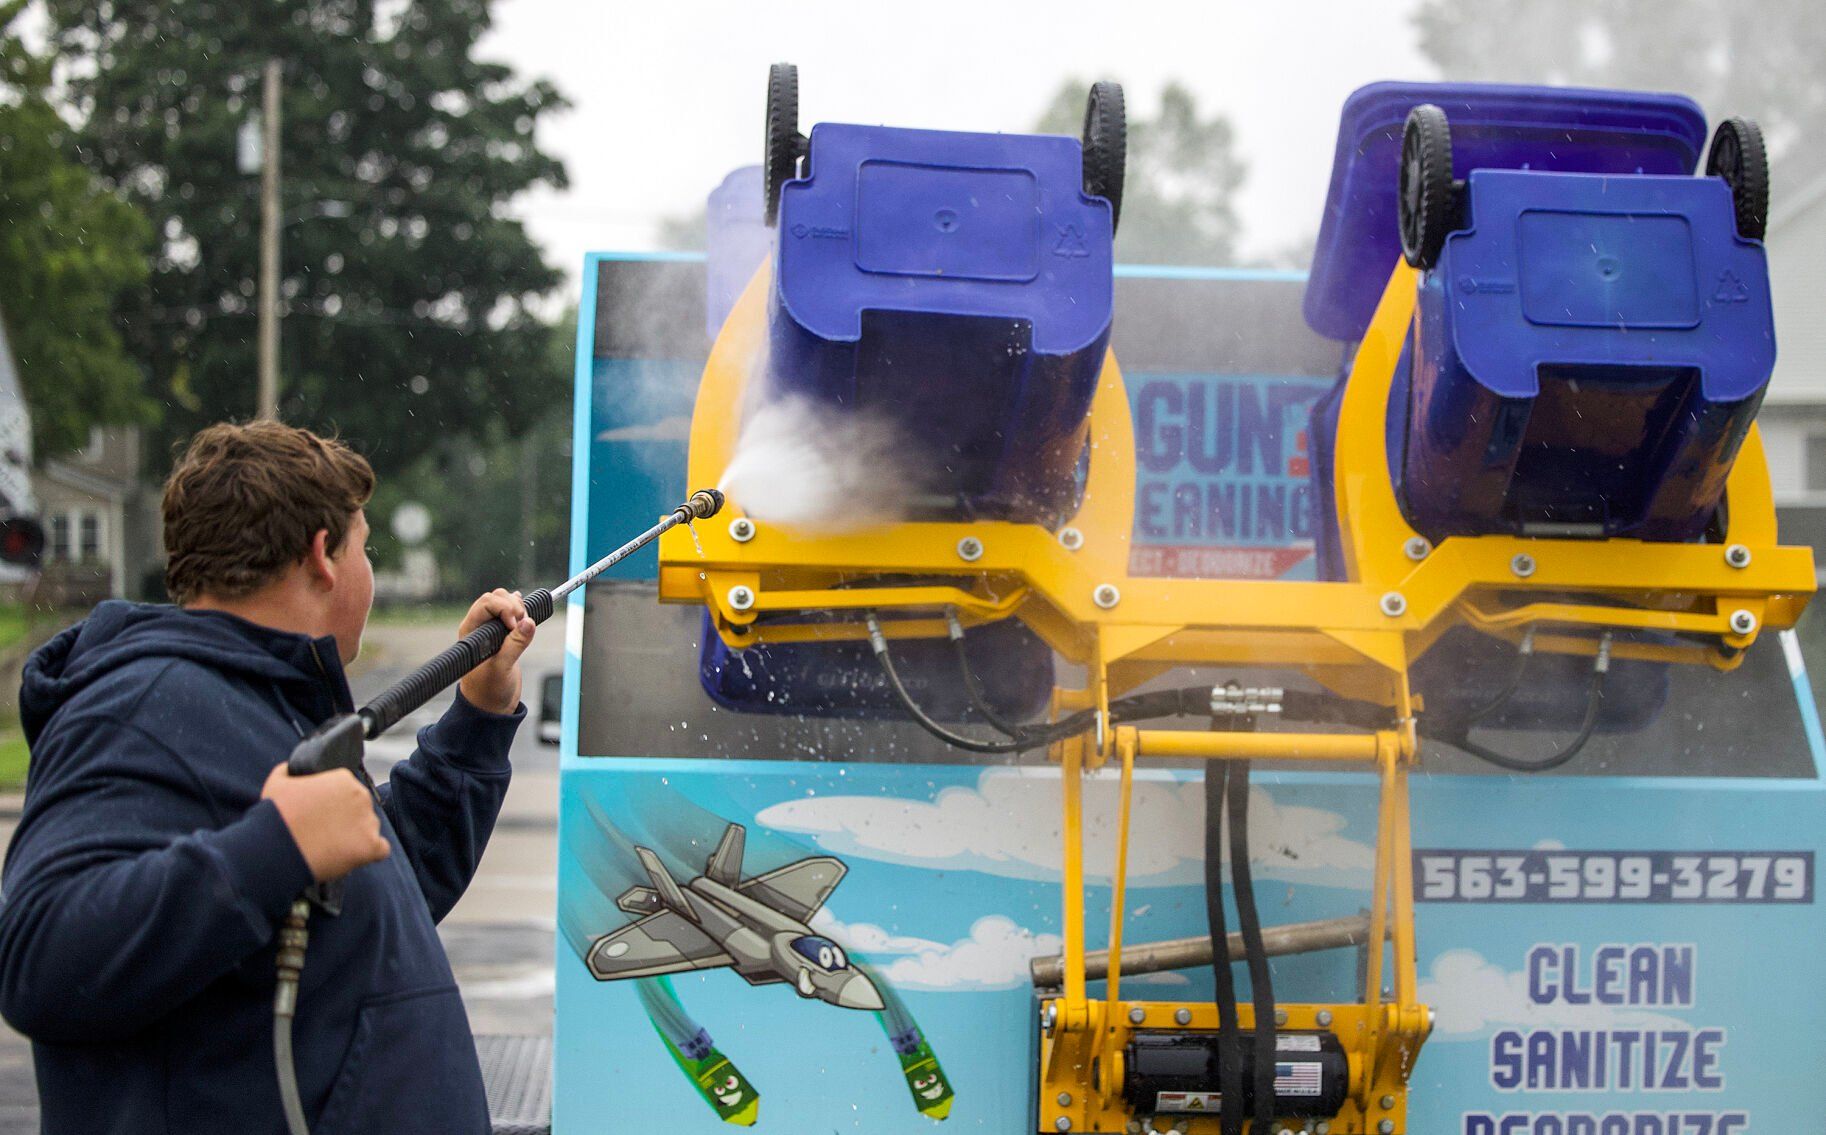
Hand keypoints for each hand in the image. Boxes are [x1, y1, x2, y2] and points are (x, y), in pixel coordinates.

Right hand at [261, 764, 388, 881]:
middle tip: (325, 834)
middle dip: (346, 821)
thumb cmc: (275, 816)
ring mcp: (368, 821)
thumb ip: (290, 769)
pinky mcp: (370, 846)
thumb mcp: (278, 781)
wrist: (275, 848)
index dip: (335, 806)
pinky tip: (350, 857)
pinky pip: (380, 850)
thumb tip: (293, 768)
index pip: (348, 792)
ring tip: (329, 848)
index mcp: (343, 779)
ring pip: (369, 829)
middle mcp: (361, 796)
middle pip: (361, 809)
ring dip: (355, 838)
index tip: (322, 817)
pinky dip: (368, 854)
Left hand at [456, 588, 534, 714]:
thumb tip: (529, 622)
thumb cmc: (487, 691)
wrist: (491, 706)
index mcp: (471, 632)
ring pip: (504, 603)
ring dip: (518, 608)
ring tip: (524, 626)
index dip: (503, 608)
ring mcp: (491, 631)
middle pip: (496, 598)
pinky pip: (512, 614)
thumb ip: (515, 645)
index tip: (514, 624)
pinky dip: (521, 613)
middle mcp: (479, 628)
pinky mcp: (504, 636)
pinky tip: (526, 618)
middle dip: (512, 606)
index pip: (486, 603)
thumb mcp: (502, 669)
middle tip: (521, 624)